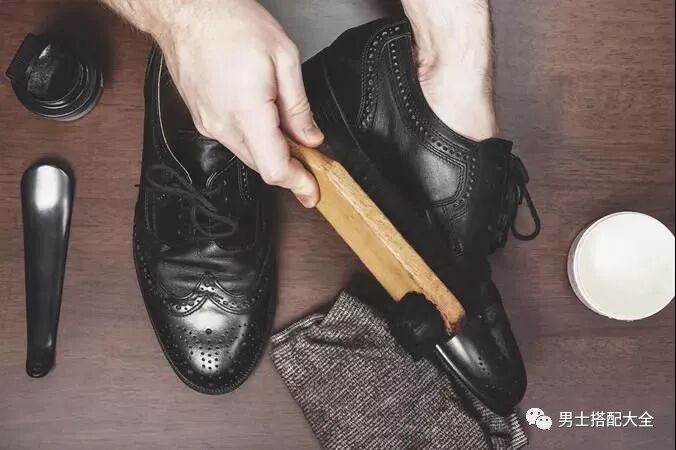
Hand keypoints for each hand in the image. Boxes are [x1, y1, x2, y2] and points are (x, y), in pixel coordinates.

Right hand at [150, 0, 322, 206]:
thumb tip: (310, 137)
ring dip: (272, 154)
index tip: (312, 191)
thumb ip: (298, 106)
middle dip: (290, 170)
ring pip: (247, 155)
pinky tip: (266, 125)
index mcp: (247, 112)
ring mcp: (208, 124)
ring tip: (292, 138)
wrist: (186, 11)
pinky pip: (233, 141)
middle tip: (312, 163)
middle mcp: (223, 125)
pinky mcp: (202, 119)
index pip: (274, 168)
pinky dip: (254, 141)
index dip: (298, 183)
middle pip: (262, 167)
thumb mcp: (283, 57)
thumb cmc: (230, 23)